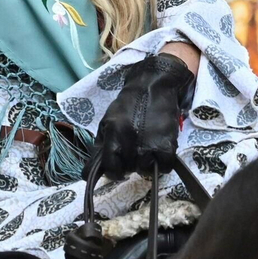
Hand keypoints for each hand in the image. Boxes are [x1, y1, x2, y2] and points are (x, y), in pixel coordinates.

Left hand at [90, 51, 195, 180]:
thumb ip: (100, 145)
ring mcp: (150, 144)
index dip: (113, 172)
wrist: (153, 86)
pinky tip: (159, 153)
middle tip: (134, 151)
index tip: (118, 170)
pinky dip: (163, 164)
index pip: (110, 167)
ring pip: (146, 170)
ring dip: (146, 164)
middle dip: (130, 164)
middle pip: (129, 169)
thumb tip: (90, 171)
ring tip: (147, 150)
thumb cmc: (128, 105)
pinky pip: (165, 167)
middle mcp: (131, 141)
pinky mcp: (167, 144)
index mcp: (113, 134)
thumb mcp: (107, 121)